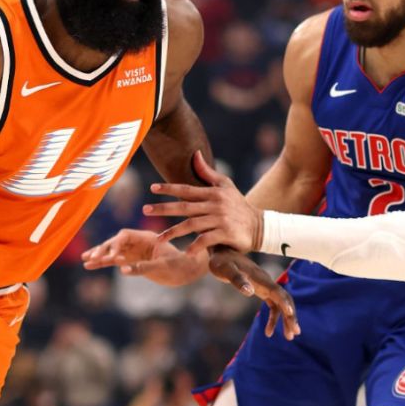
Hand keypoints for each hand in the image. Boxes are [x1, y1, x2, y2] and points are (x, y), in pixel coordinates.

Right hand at [82, 228, 207, 285]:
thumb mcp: (162, 268)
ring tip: (85, 260)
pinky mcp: (133, 260)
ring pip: (113, 251)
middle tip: (91, 258)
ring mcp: (135, 251)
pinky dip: (103, 263)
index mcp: (146, 237)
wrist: (187, 271)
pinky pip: (115, 261)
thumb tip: (122, 269)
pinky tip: (90, 266)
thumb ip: (142, 268)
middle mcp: (138, 242)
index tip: (111, 257)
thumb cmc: (179, 266)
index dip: (115, 244)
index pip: (125, 236)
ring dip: (100, 255)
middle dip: (103, 249)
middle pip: (115, 242)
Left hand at [147, 151, 262, 253]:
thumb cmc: (238, 204)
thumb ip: (207, 172)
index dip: (169, 188)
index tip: (152, 188)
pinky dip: (195, 246)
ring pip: (191, 225)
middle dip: (163, 208)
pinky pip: (206, 240)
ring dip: (173, 232)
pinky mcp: (226, 234)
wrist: (259, 225)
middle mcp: (215, 205)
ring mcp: (220, 220)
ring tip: (158, 238)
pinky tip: (185, 252)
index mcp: (212, 193)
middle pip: (184, 207)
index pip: (186, 189)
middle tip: (145, 210)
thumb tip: (195, 153)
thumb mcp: (225, 185)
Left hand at [208, 246, 299, 339]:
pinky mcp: (261, 290)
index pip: (277, 291)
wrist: (222, 253)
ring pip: (281, 304)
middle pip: (284, 299)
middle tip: (293, 333)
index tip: (290, 314)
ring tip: (288, 337)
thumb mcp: (226, 270)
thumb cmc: (222, 261)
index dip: (285, 303)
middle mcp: (266, 282)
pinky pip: (273, 306)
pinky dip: (274, 319)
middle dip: (290, 316)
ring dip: (286, 320)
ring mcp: (265, 286)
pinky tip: (269, 332)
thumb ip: (237, 280)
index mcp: (260, 278)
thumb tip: (249, 292)